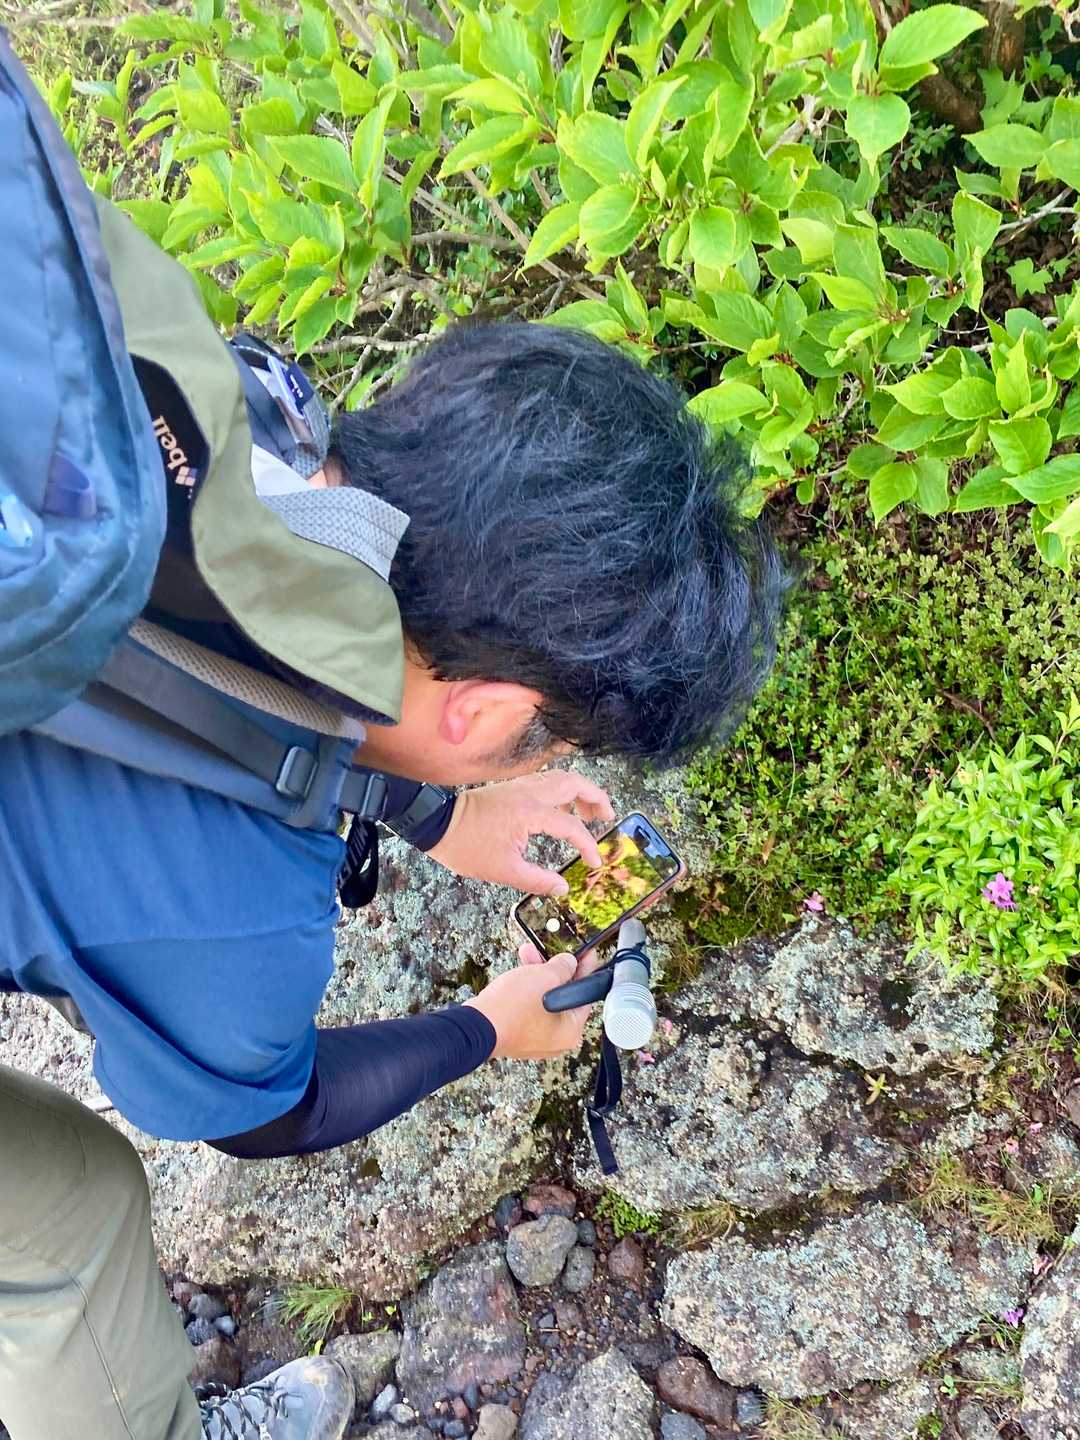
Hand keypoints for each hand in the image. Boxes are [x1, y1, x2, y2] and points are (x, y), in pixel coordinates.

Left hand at [427, 770, 614, 893]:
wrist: (437, 824)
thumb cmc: (467, 847)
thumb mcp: (503, 871)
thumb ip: (537, 880)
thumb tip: (562, 887)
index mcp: (529, 813)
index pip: (571, 826)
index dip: (587, 845)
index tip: (594, 862)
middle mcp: (529, 793)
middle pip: (575, 784)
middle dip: (596, 798)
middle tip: (607, 818)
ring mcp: (521, 786)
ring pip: (562, 778)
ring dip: (581, 792)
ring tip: (589, 814)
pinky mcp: (513, 787)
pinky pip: (547, 782)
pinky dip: (563, 791)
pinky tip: (562, 811)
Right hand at [464, 946, 601, 1059]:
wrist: (478, 1024)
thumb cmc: (513, 1008)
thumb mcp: (546, 976)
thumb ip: (564, 967)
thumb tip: (569, 963)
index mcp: (570, 1031)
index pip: (584, 995)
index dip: (585, 970)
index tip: (586, 956)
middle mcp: (555, 1040)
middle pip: (562, 996)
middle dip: (553, 969)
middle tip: (552, 953)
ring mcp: (534, 1039)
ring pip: (543, 999)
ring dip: (536, 975)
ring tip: (527, 953)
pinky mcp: (517, 1034)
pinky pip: (528, 1007)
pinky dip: (525, 990)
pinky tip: (518, 973)